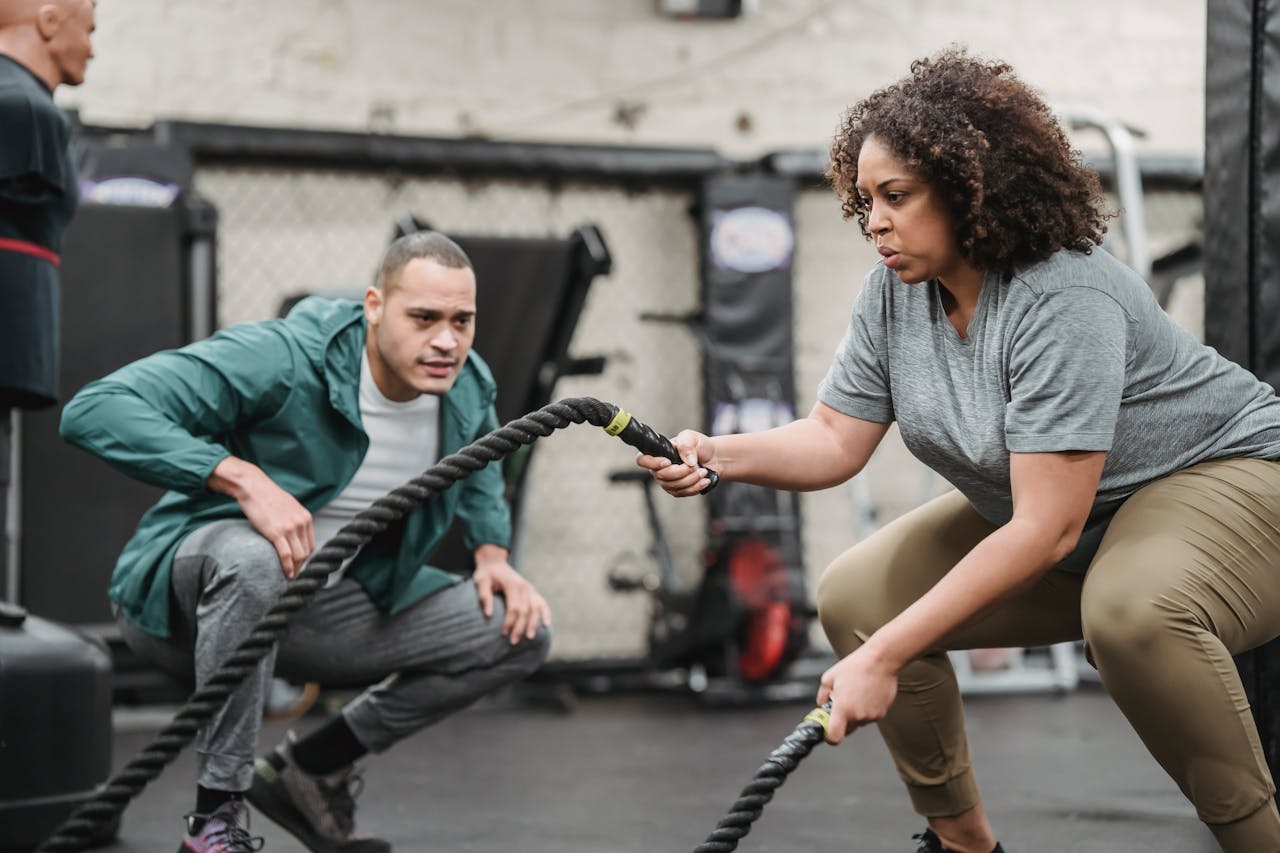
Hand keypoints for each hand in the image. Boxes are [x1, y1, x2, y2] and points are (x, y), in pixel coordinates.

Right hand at [207, 457, 314, 578]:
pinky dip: (288, 567)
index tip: (299, 565)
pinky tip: (286, 573)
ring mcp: (290, 528)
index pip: (311, 544)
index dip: (306, 558)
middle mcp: (301, 523)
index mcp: (305, 517)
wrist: (253, 486)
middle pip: (306, 552)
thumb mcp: (288, 506)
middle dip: (301, 566)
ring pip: (299, 556)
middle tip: (294, 575)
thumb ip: (294, 519)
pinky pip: (286, 555)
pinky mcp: (277, 532)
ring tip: (289, 577)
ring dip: (295, 569)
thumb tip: (293, 533)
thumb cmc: (267, 496)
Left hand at [473, 555, 551, 644]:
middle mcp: (524, 587)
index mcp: (513, 585)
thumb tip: (489, 615)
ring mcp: (530, 589)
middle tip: (513, 641)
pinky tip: (546, 624)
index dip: (509, 622)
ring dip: (533, 624)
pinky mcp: (532, 591)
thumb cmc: (487, 574)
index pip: (514, 608)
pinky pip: (542, 603)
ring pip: (536, 609)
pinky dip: (546, 613)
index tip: (503, 633)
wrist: (495, 562)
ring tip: (530, 637)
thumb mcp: (481, 582)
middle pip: (525, 611)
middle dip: (520, 628)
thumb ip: (484, 597)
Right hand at [634, 429, 717, 496]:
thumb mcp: (692, 437)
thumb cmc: (699, 445)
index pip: (643, 460)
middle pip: (661, 476)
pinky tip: (704, 480)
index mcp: (659, 453)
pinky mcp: (678, 490)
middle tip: (694, 465)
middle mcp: (659, 468)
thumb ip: (686, 444)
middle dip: (680, 472)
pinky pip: (682, 493)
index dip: (652, 463)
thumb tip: (687, 460)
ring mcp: (668, 481)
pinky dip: (695, 487)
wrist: (712, 457)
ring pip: (673, 486)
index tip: (668, 462)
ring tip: (703, 471)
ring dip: (691, 480)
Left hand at [815, 646, 899, 744]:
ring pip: (859, 721)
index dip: (829, 737)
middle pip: (847, 729)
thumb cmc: (855, 667)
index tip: (828, 729)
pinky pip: (870, 716)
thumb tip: (821, 706)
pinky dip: (867, 708)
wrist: (880, 661)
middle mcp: (858, 716)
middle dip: (843, 720)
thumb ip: (822, 696)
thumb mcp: (829, 678)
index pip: (834, 737)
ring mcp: (872, 716)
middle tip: (843, 702)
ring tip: (857, 692)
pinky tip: (867, 693)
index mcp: (843, 709)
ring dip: (856, 712)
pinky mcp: (883, 713)